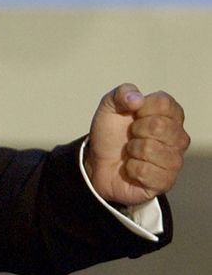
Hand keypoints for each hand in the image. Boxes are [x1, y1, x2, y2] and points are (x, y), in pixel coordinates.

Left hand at [85, 83, 189, 205]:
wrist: (97, 163)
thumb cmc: (110, 135)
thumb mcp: (109, 107)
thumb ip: (122, 93)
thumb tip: (137, 99)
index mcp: (170, 115)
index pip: (163, 103)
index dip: (140, 109)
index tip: (132, 116)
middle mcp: (178, 137)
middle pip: (159, 126)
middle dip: (134, 131)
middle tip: (129, 137)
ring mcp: (174, 160)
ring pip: (151, 149)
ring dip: (132, 151)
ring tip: (131, 153)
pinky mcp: (165, 181)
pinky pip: (147, 172)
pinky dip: (132, 170)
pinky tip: (132, 169)